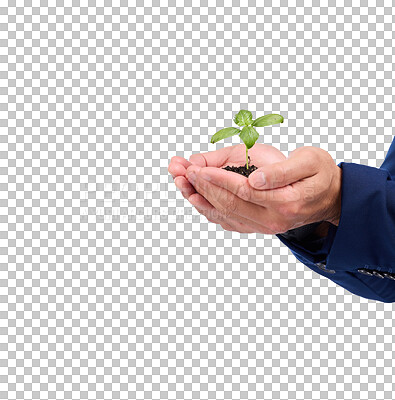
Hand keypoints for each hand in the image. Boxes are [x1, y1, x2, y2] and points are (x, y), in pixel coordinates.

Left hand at [184, 145, 341, 234]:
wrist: (329, 196)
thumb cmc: (319, 173)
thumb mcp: (309, 162)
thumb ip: (281, 172)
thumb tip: (254, 179)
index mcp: (284, 202)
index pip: (241, 190)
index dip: (216, 178)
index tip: (195, 167)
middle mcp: (271, 220)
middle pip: (228, 204)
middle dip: (201, 186)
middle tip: (181, 170)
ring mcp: (263, 226)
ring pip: (224, 215)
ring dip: (199, 199)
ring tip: (180, 183)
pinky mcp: (257, 226)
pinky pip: (228, 221)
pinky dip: (209, 210)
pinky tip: (195, 199)